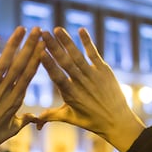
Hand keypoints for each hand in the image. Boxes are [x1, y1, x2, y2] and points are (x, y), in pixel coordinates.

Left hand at [0, 26, 42, 151]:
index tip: (44, 46)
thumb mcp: (12, 129)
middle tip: (38, 30)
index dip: (37, 58)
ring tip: (22, 29)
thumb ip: (25, 120)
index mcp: (16, 99)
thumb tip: (37, 119)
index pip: (29, 74)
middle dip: (31, 45)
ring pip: (5, 60)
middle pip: (21, 64)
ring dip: (14, 43)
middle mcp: (5, 91)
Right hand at [39, 27, 144, 151]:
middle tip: (43, 33)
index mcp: (70, 94)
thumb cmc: (91, 121)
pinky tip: (81, 29)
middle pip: (65, 62)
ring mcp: (93, 75)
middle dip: (53, 47)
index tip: (39, 51)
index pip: (56, 76)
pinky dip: (88, 42)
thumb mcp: (69, 118)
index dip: (48, 63)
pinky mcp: (104, 70)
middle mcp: (81, 83)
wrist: (117, 121)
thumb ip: (50, 116)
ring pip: (78, 55)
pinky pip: (94, 54)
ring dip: (67, 41)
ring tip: (57, 29)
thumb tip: (34, 123)